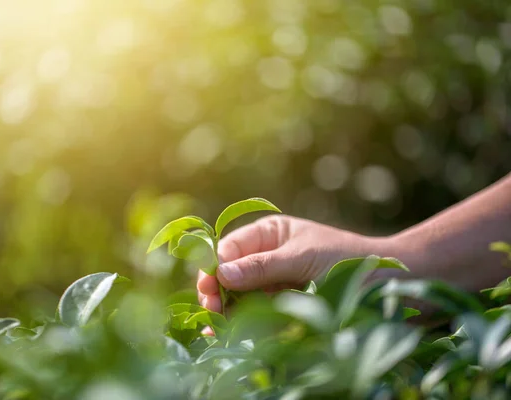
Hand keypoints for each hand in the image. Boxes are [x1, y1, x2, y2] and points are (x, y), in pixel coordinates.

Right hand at [197, 215, 388, 312]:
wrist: (390, 282)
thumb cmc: (347, 258)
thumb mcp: (301, 258)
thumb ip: (262, 266)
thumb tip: (221, 273)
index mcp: (270, 233)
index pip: (232, 247)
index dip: (215, 264)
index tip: (208, 286)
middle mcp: (268, 256)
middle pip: (231, 273)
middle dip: (218, 290)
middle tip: (212, 309)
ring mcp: (275, 282)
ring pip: (241, 296)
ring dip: (228, 309)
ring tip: (216, 326)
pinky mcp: (284, 305)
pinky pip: (257, 313)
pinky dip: (244, 322)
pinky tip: (229, 332)